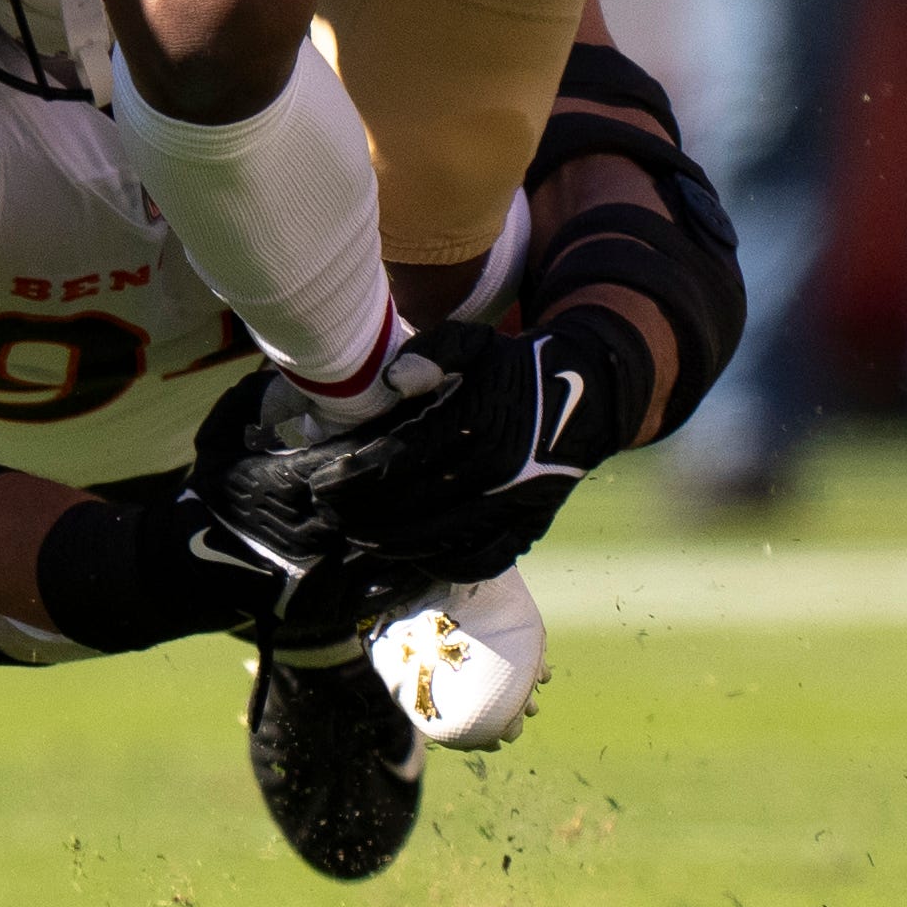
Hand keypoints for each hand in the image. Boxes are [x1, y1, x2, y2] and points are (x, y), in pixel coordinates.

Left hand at [189, 322, 623, 600]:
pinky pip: (479, 559)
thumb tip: (390, 380)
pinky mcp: (529, 526)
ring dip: (389, 545)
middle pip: (409, 506)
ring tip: (354, 538)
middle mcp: (495, 469)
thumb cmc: (512, 366)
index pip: (396, 459)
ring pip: (439, 539)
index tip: (319, 482)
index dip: (351, 476)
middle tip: (325, 515)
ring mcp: (514, 504)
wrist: (587, 397)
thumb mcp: (473, 341)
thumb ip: (428, 353)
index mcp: (475, 421)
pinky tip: (409, 556)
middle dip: (358, 515)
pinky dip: (440, 564)